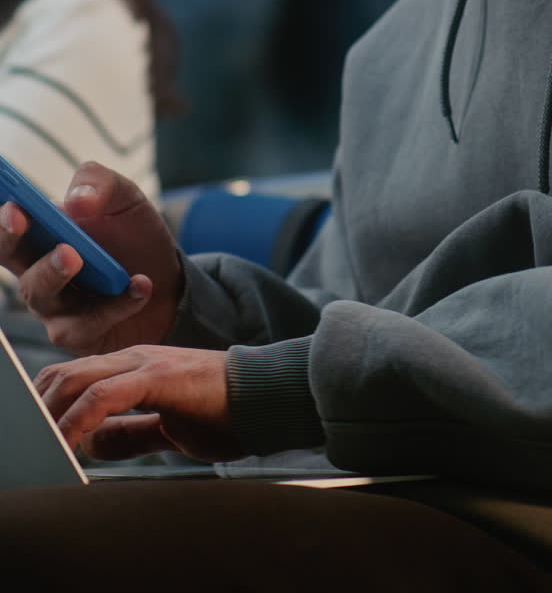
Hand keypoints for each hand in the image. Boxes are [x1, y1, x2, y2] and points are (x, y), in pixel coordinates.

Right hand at [0, 162, 182, 354]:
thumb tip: (76, 200)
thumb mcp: (126, 199)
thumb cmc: (135, 238)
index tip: (15, 207)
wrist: (171, 281)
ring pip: (41, 294)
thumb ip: (100, 184)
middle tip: (29, 222)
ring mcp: (55, 305)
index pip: (8, 224)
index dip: (5, 218)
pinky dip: (118, 302)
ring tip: (80, 256)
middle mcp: (39, 270)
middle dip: (12, 240)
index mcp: (43, 233)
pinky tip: (140, 284)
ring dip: (56, 273)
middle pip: (8, 257)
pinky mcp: (79, 334)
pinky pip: (88, 322)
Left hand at [36, 345, 244, 461]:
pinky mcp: (158, 376)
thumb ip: (130, 432)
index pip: (75, 376)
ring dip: (52, 415)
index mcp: (135, 366)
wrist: (266, 398)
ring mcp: (145, 362)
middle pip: (65, 373)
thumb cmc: (225, 412)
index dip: (48, 404)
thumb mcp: (166, 428)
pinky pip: (103, 395)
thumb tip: (93, 443)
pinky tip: (72, 442)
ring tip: (45, 445)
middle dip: (39, 409)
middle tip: (32, 442)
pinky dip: (78, 420)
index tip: (37, 436)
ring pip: (76, 379)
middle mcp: (134, 357)